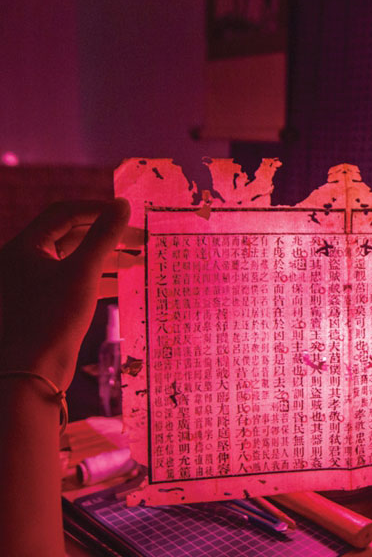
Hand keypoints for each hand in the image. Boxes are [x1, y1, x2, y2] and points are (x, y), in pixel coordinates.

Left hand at [0, 200, 129, 388]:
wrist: (31, 371)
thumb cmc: (52, 317)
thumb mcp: (83, 271)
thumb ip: (104, 235)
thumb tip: (123, 205)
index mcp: (24, 246)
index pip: (64, 213)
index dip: (97, 209)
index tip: (128, 213)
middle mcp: (24, 261)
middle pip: (71, 236)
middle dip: (107, 236)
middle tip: (141, 239)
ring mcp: (33, 284)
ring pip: (74, 260)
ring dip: (107, 258)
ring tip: (139, 260)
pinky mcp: (44, 305)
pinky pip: (73, 281)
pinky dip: (99, 278)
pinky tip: (124, 281)